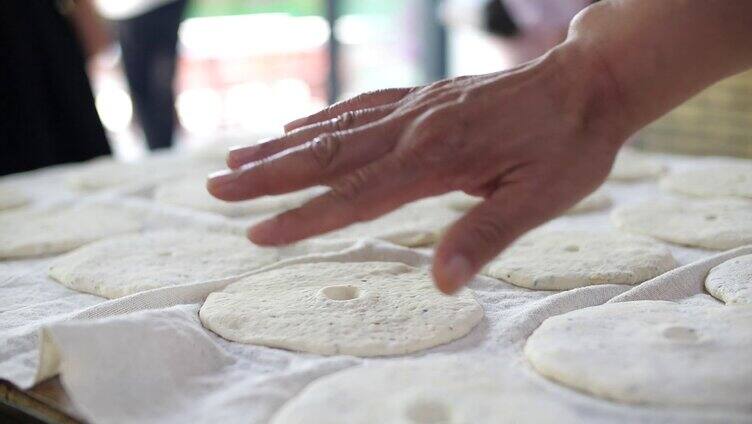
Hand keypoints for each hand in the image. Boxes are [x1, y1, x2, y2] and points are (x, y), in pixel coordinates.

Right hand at [207, 43, 627, 292]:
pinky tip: (295, 127)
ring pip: (334, 129)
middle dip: (268, 176)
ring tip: (235, 160)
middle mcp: (415, 126)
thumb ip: (486, 237)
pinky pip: (360, 107)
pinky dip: (321, 119)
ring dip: (281, 146)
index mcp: (438, 157)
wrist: (588, 81)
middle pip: (328, 156)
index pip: (357, 196)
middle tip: (214, 188)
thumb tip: (442, 283)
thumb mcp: (541, 199)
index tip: (259, 235)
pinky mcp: (423, 98)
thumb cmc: (569, 145)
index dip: (305, 219)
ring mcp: (415, 107)